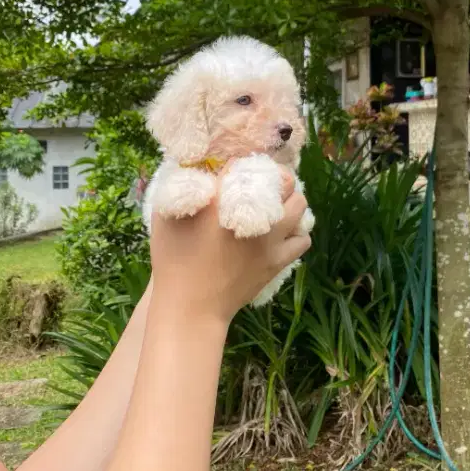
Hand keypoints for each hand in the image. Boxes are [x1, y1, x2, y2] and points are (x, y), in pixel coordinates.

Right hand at [149, 168, 310, 324]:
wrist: (191, 306)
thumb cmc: (173, 260)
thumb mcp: (166, 215)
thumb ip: (180, 185)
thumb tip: (196, 166)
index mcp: (222, 199)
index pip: (247, 165)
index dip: (246, 164)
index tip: (240, 171)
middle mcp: (252, 214)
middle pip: (284, 180)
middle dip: (276, 178)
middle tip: (265, 185)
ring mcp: (270, 239)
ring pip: (300, 205)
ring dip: (291, 201)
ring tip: (278, 206)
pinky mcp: (277, 261)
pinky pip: (303, 239)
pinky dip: (297, 232)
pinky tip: (283, 233)